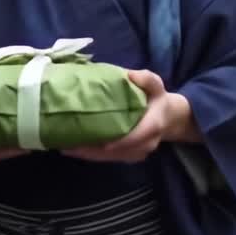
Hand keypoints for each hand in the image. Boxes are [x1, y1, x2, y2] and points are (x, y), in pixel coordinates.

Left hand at [60, 69, 195, 162]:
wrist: (170, 119)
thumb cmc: (158, 100)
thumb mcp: (156, 85)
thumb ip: (146, 79)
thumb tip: (129, 75)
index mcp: (152, 127)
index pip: (130, 138)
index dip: (110, 142)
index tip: (88, 139)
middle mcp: (144, 145)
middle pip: (114, 152)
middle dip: (90, 150)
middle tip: (67, 145)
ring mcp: (137, 154)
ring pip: (109, 158)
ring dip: (88, 155)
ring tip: (66, 148)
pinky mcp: (130, 158)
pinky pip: (109, 159)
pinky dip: (92, 155)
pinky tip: (76, 149)